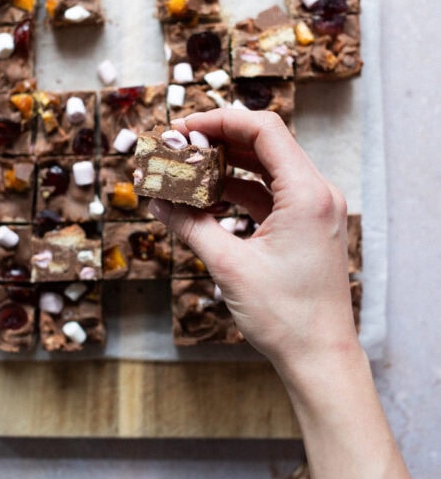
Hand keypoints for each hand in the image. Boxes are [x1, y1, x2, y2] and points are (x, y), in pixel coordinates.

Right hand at [149, 108, 357, 373]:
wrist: (320, 357)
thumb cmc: (285, 316)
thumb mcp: (229, 266)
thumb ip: (191, 226)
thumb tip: (158, 202)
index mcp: (307, 194)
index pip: (264, 130)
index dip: (220, 121)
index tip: (183, 128)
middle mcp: (317, 193)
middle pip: (265, 143)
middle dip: (219, 140)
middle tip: (177, 145)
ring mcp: (314, 209)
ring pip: (265, 168)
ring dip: (226, 165)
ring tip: (186, 169)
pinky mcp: (306, 226)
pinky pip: (269, 194)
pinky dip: (238, 190)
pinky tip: (205, 196)